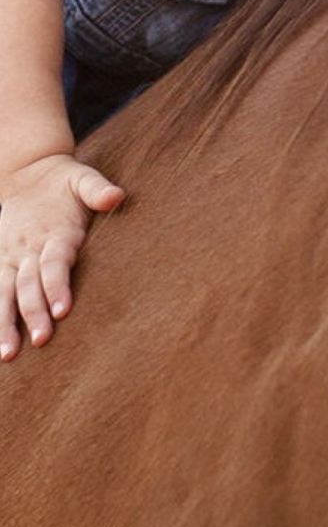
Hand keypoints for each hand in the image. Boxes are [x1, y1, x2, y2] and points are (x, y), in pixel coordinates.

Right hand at [0, 154, 124, 359]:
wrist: (27, 172)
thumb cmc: (64, 183)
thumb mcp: (83, 178)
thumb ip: (98, 190)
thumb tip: (117, 197)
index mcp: (54, 232)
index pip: (55, 262)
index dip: (57, 286)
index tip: (62, 310)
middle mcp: (28, 248)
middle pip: (29, 284)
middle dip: (34, 313)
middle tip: (42, 341)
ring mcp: (10, 256)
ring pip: (5, 293)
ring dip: (6, 323)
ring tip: (9, 354)